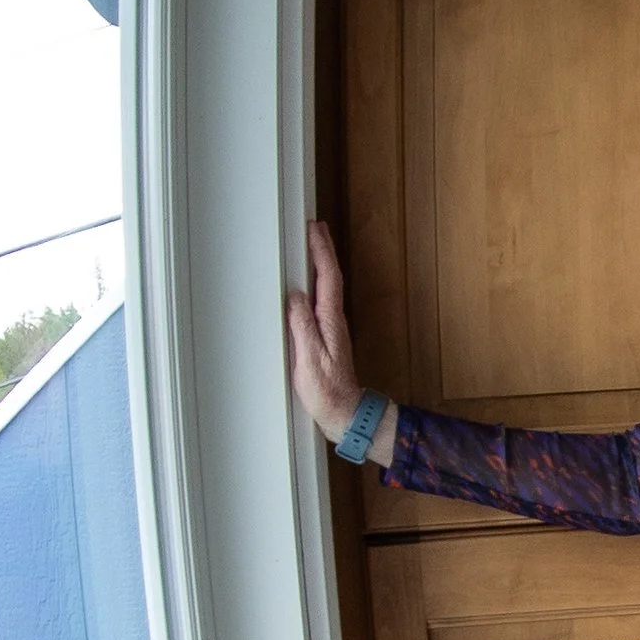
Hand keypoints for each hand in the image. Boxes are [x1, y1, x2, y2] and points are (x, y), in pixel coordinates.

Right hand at [287, 220, 394, 461]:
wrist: (344, 413)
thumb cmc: (328, 392)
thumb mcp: (310, 358)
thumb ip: (302, 326)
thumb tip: (295, 295)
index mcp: (330, 322)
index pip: (328, 278)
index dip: (322, 252)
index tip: (315, 229)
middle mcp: (333, 321)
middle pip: (329, 278)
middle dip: (322, 250)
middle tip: (315, 227)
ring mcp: (330, 329)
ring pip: (325, 288)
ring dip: (319, 264)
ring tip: (311, 245)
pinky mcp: (325, 338)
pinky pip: (319, 302)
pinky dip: (314, 284)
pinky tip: (306, 283)